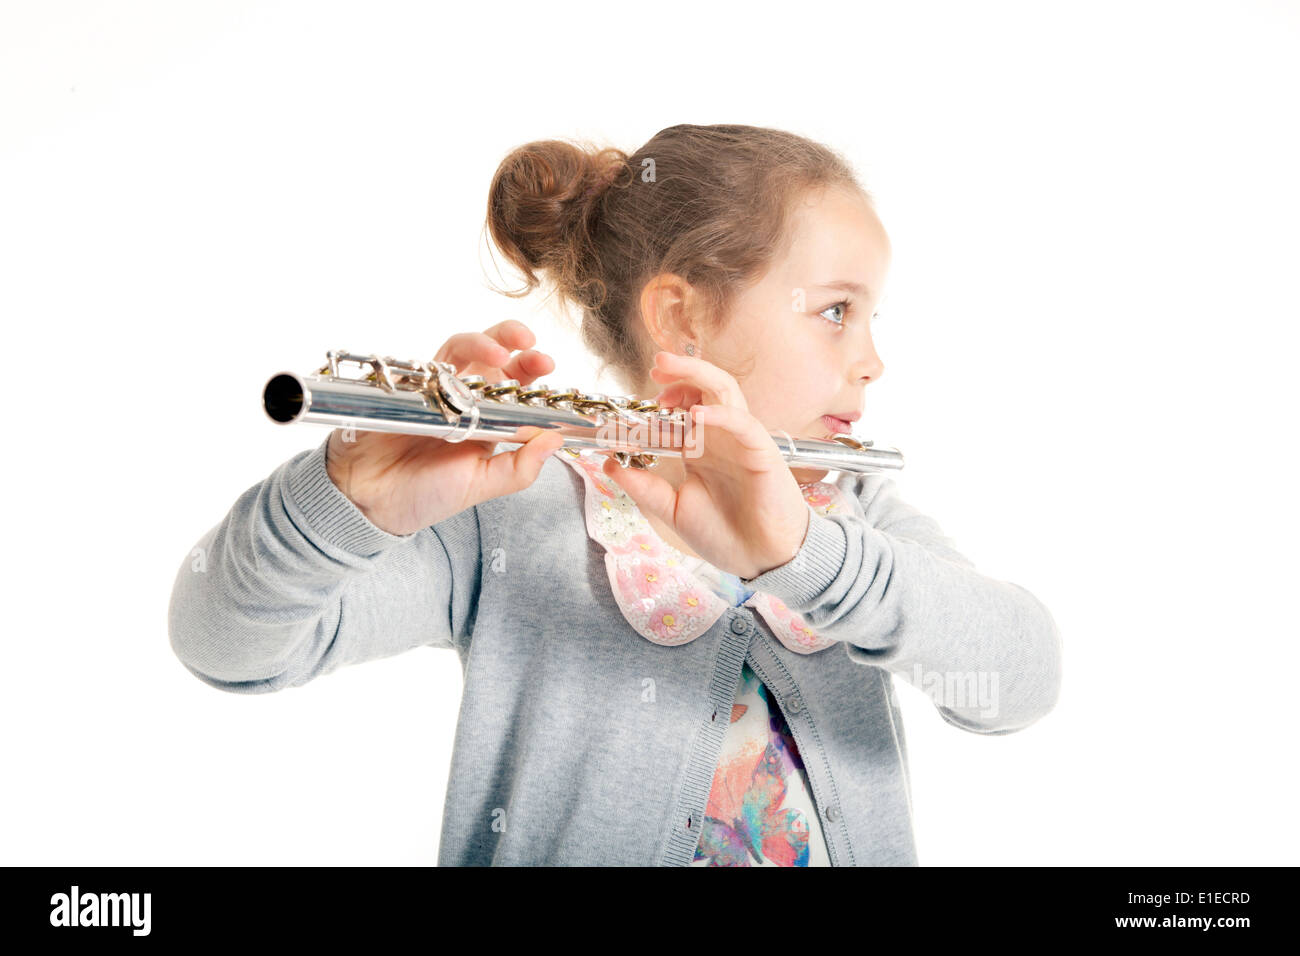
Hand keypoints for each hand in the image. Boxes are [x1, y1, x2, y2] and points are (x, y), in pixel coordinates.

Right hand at [325, 320, 565, 535]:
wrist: (369, 501)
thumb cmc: (425, 494)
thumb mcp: (481, 485)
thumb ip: (520, 468)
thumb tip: (556, 441)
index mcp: (490, 420)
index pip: (517, 384)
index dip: (533, 370)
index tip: (549, 365)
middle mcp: (466, 399)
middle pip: (493, 354)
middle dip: (514, 341)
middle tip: (530, 344)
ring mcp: (437, 389)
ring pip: (462, 349)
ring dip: (483, 342)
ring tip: (499, 352)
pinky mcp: (409, 387)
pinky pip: (428, 365)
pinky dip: (445, 363)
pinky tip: (458, 374)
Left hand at [599, 350, 810, 579]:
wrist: (760, 560)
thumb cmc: (724, 535)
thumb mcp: (673, 510)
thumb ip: (644, 487)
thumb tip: (609, 465)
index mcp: (699, 449)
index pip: (675, 413)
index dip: (651, 406)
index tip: (623, 411)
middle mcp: (718, 438)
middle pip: (701, 389)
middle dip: (679, 371)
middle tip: (655, 366)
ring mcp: (740, 441)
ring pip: (723, 391)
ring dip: (696, 374)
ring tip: (668, 368)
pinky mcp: (761, 451)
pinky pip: (743, 422)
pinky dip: (720, 413)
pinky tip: (696, 415)